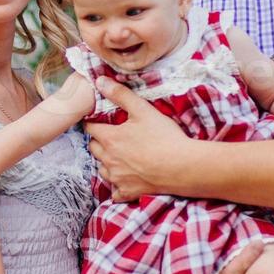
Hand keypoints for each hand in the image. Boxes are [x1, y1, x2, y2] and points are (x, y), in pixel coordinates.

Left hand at [85, 79, 193, 201]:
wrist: (182, 167)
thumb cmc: (164, 137)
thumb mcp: (143, 110)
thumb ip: (120, 94)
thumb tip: (99, 81)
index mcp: (110, 139)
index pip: (90, 128)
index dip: (93, 122)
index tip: (98, 120)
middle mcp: (108, 160)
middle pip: (94, 148)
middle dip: (99, 141)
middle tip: (110, 136)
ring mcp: (117, 178)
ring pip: (102, 169)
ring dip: (106, 162)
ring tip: (118, 156)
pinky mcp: (128, 192)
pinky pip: (115, 191)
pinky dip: (117, 185)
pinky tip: (125, 180)